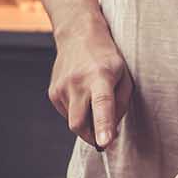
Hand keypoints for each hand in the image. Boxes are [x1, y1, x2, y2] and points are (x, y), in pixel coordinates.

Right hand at [48, 21, 132, 147]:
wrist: (78, 35)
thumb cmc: (107, 58)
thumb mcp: (125, 77)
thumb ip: (120, 105)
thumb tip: (109, 132)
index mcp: (100, 77)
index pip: (102, 104)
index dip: (103, 125)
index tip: (104, 143)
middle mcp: (77, 82)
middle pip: (79, 124)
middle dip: (91, 137)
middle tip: (103, 135)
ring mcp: (62, 87)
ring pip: (73, 121)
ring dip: (85, 120)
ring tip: (91, 98)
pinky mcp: (53, 92)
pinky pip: (67, 113)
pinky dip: (77, 112)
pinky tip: (81, 94)